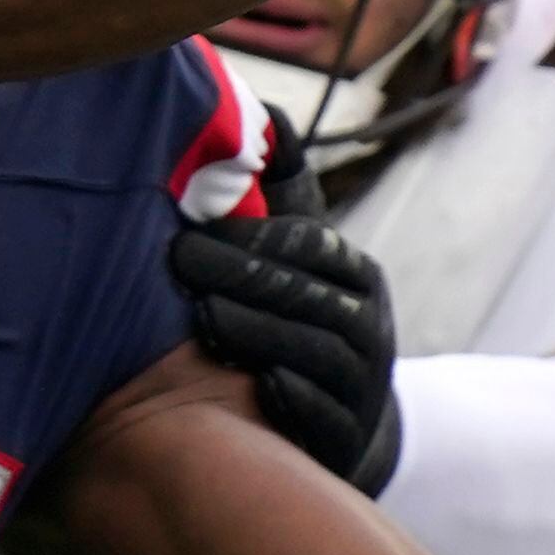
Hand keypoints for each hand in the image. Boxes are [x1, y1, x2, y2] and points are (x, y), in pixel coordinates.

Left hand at [167, 215, 399, 493]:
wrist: (348, 425)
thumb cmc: (301, 325)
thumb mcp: (299, 264)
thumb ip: (276, 197)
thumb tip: (264, 114)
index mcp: (358, 280)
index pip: (314, 246)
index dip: (256, 233)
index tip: (197, 226)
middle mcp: (371, 329)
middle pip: (312, 296)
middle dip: (246, 275)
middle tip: (183, 257)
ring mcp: (364, 387)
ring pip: (320, 353)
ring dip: (261, 331)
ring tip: (204, 314)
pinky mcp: (350, 440)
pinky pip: (329, 418)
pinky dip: (297, 400)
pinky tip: (256, 382)